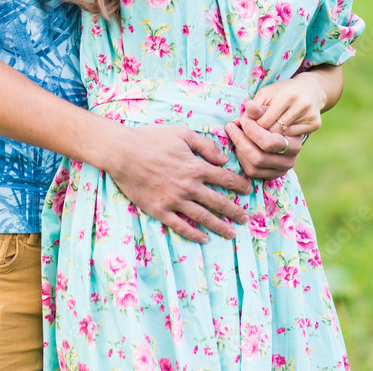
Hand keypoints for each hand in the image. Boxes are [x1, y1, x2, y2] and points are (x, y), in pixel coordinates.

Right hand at [109, 124, 251, 243]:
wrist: (123, 153)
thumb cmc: (151, 139)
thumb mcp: (181, 133)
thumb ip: (205, 145)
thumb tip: (223, 159)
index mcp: (196, 167)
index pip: (225, 179)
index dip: (240, 186)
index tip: (249, 191)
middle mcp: (189, 187)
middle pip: (219, 202)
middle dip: (235, 211)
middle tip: (247, 219)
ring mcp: (175, 201)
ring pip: (203, 217)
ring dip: (220, 226)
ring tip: (232, 233)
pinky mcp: (160, 210)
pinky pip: (181, 226)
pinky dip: (194, 234)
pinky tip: (204, 238)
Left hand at [226, 102, 302, 179]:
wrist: (284, 130)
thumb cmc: (275, 116)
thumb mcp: (270, 109)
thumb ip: (259, 110)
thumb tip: (248, 106)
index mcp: (295, 141)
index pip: (269, 141)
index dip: (251, 129)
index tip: (242, 119)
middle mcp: (291, 159)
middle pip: (260, 156)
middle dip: (241, 140)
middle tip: (231, 126)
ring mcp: (282, 169)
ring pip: (255, 165)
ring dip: (239, 148)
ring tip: (234, 134)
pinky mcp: (273, 175)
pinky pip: (253, 172)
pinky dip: (241, 159)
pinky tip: (239, 145)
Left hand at [251, 72, 327, 137]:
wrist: (310, 88)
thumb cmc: (283, 90)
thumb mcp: (266, 93)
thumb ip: (254, 107)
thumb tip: (238, 121)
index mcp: (286, 95)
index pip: (264, 122)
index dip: (253, 126)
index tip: (248, 125)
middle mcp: (301, 105)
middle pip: (274, 132)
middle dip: (262, 134)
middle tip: (256, 131)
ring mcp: (310, 116)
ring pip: (284, 137)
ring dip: (273, 136)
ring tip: (268, 130)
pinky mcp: (315, 124)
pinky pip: (295, 138)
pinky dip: (286, 137)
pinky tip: (283, 129)